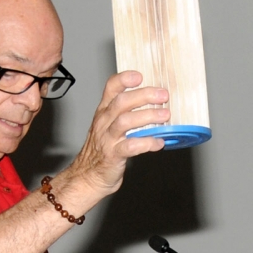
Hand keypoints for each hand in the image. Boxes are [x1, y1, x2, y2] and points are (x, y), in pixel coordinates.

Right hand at [71, 71, 169, 196]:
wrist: (88, 177)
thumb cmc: (102, 151)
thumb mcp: (109, 127)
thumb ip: (126, 114)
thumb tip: (154, 105)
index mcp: (104, 112)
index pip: (110, 89)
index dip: (124, 79)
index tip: (139, 76)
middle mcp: (104, 123)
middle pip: (122, 102)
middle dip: (144, 96)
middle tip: (163, 95)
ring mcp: (107, 139)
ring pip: (126, 121)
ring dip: (148, 116)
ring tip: (165, 116)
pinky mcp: (113, 156)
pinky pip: (131, 147)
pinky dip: (147, 143)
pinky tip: (158, 143)